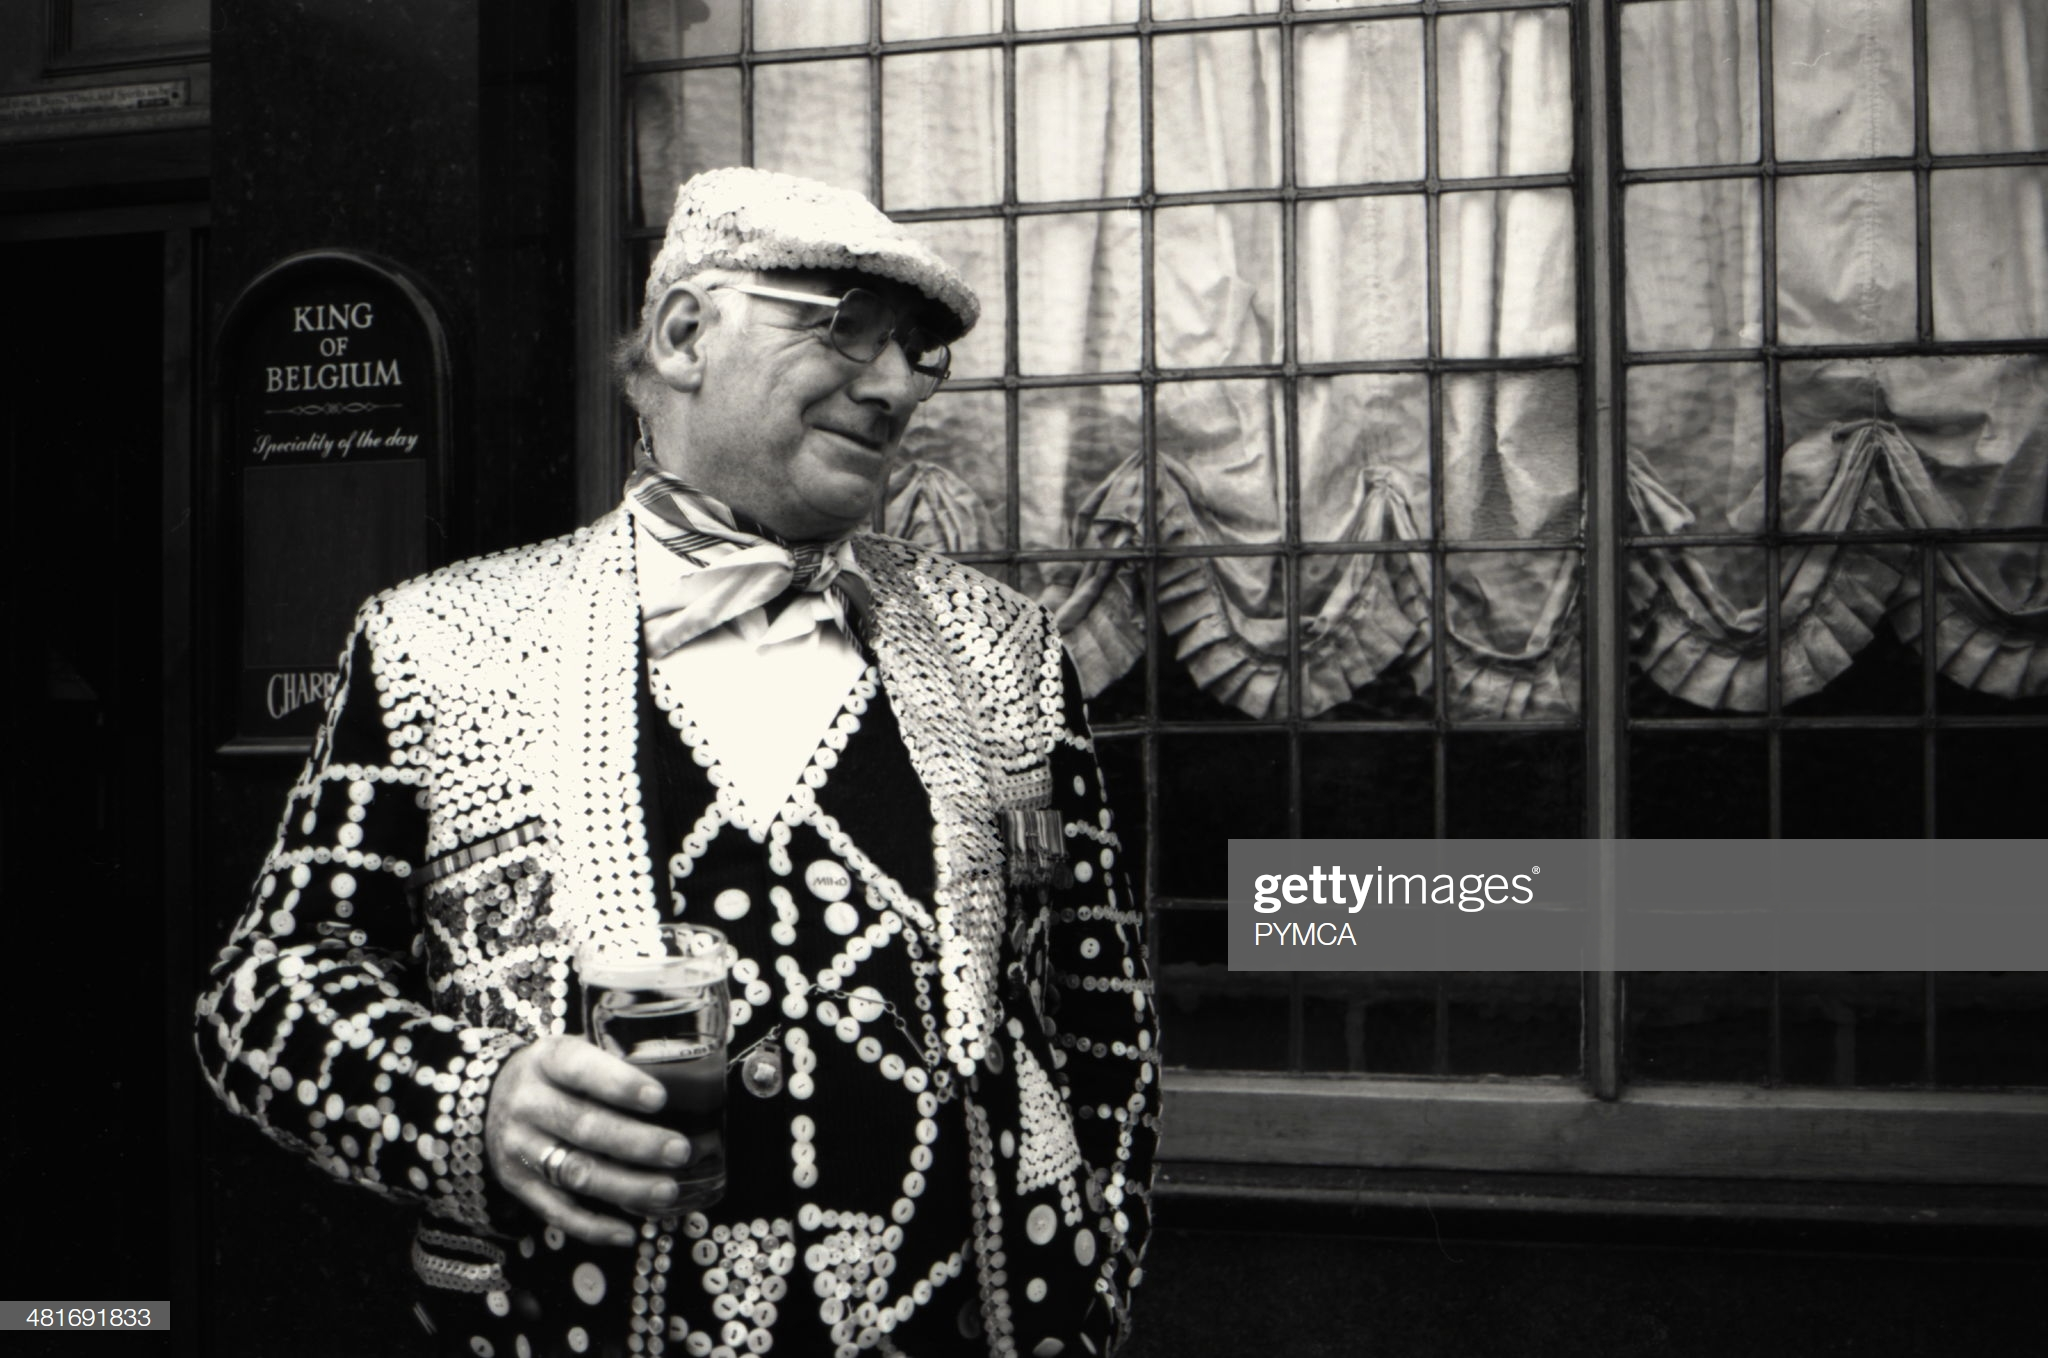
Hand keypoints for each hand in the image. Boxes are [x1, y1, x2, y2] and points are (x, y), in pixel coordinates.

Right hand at [484, 1035, 693, 1246]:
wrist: (489, 1097)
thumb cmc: (555, 1073)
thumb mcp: (574, 1050)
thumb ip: (614, 1065)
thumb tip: (683, 1087)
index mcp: (547, 1061)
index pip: (581, 1069)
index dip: (619, 1085)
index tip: (659, 1099)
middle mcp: (528, 1103)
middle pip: (584, 1127)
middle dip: (636, 1143)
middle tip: (679, 1151)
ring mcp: (520, 1147)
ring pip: (574, 1172)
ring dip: (624, 1186)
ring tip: (666, 1191)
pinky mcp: (517, 1183)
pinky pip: (555, 1211)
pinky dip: (592, 1226)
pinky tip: (627, 1231)